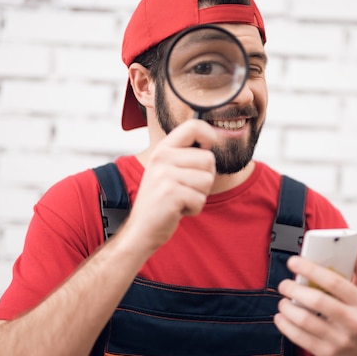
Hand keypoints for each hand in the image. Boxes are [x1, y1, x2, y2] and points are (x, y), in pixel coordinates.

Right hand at [124, 119, 216, 250]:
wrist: (141, 229)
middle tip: (186, 188)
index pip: (194, 126)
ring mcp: (165, 175)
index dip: (210, 135)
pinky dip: (194, 209)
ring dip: (199, 195)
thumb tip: (215, 137)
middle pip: (209, 158)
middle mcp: (162, 158)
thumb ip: (185, 155)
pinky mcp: (170, 194)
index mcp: (163, 148)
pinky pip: (200, 199)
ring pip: (207, 180)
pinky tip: (177, 210)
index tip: (208, 149)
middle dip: (205, 178)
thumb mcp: (168, 170)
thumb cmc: (161, 200)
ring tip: (180, 199)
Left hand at [274, 249, 356, 355]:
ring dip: (288, 308)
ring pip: (306, 320)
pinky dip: (286, 326)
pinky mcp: (327, 353)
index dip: (312, 269)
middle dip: (295, 289)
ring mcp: (340, 339)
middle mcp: (353, 322)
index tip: (294, 261)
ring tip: (283, 301)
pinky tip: (281, 318)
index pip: (335, 282)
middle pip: (318, 301)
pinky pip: (300, 338)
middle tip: (284, 284)